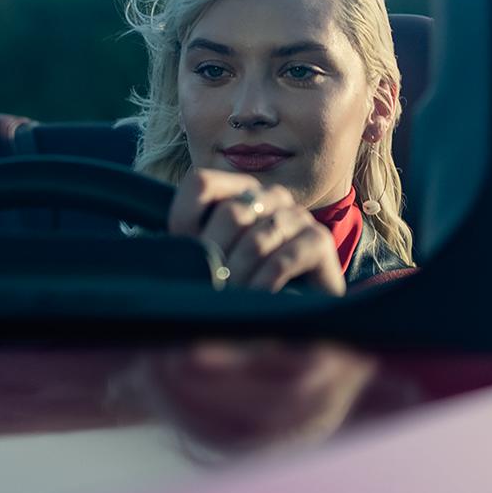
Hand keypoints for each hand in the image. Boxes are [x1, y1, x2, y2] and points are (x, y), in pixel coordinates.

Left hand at [169, 170, 345, 295]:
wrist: (302, 310)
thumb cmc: (251, 284)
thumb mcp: (215, 261)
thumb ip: (195, 245)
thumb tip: (172, 250)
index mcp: (241, 191)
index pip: (202, 183)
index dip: (185, 217)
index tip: (185, 254)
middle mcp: (271, 196)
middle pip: (231, 213)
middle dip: (215, 256)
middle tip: (211, 286)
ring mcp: (297, 216)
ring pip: (256, 240)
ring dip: (238, 276)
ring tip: (230, 300)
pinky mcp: (319, 241)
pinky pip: (281, 259)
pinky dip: (262, 285)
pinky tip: (255, 300)